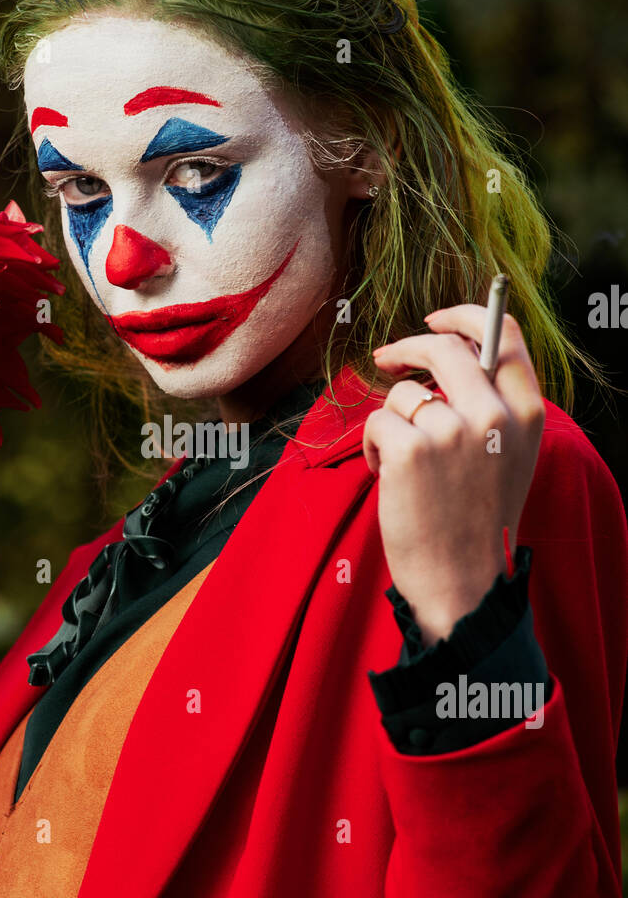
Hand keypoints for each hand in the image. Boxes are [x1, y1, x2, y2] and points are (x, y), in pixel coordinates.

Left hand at [362, 305, 544, 646]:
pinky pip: (378, 420)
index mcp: (525, 414)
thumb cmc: (474, 521)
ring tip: (401, 464)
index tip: (436, 319)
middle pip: (445, 347)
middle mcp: (493, 415)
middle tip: (387, 359)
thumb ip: (491, 406)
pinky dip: (372, 445)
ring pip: (404, 393)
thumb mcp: (507, 456)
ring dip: (391, 421)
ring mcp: (451, 431)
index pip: (504, 334)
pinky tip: (385, 474)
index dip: (465, 315)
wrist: (460, 582)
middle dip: (408, 348)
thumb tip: (449, 355)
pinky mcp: (410, 449)